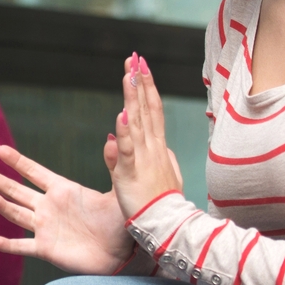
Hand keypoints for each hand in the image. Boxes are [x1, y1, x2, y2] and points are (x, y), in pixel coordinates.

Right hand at [0, 145, 131, 274]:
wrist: (124, 254)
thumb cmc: (123, 221)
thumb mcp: (118, 191)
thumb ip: (113, 164)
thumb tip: (116, 136)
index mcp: (63, 190)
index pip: (34, 171)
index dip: (16, 161)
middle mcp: (49, 207)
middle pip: (16, 189)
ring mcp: (46, 228)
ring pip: (16, 214)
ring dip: (1, 205)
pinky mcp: (47, 249)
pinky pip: (22, 246)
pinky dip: (7, 245)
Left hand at [111, 52, 184, 219]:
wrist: (169, 227)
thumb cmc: (160, 203)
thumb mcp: (145, 173)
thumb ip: (128, 153)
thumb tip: (115, 135)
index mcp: (158, 147)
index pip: (152, 111)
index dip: (147, 88)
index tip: (142, 67)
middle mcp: (153, 148)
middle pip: (146, 109)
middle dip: (141, 82)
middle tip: (135, 58)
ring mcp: (144, 159)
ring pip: (137, 122)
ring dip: (133, 98)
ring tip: (130, 74)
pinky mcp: (132, 173)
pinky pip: (128, 150)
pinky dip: (125, 133)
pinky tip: (121, 115)